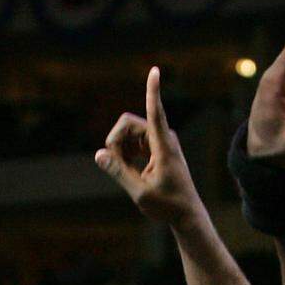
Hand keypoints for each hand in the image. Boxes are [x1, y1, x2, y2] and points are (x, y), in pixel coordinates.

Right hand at [95, 67, 202, 225]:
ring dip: (119, 149)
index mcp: (164, 146)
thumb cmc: (167, 205)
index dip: (152, 92)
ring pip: (128, 132)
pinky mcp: (156, 146)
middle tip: (115, 167)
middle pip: (127, 124)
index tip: (155, 70)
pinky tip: (128, 169)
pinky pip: (132, 140)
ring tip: (125, 172)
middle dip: (115, 142)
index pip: (156, 113)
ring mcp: (160, 140)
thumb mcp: (139, 192)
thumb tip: (98, 154)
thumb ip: (118, 172)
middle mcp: (163, 137)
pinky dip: (125, 153)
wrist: (186, 213)